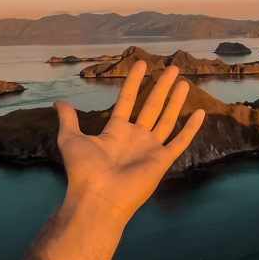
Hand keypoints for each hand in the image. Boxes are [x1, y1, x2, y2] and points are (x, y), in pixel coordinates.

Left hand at [53, 61, 204, 222]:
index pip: (128, 100)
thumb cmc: (84, 170)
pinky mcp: (162, 160)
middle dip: (161, 87)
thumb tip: (58, 103)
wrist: (99, 195)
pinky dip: (191, 129)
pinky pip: (180, 141)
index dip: (134, 82)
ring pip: (168, 119)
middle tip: (172, 68)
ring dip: (176, 101)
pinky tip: (200, 114)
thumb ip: (69, 120)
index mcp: (116, 131)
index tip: (141, 64)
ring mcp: (151, 148)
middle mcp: (136, 137)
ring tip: (183, 82)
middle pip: (152, 106)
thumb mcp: (71, 139)